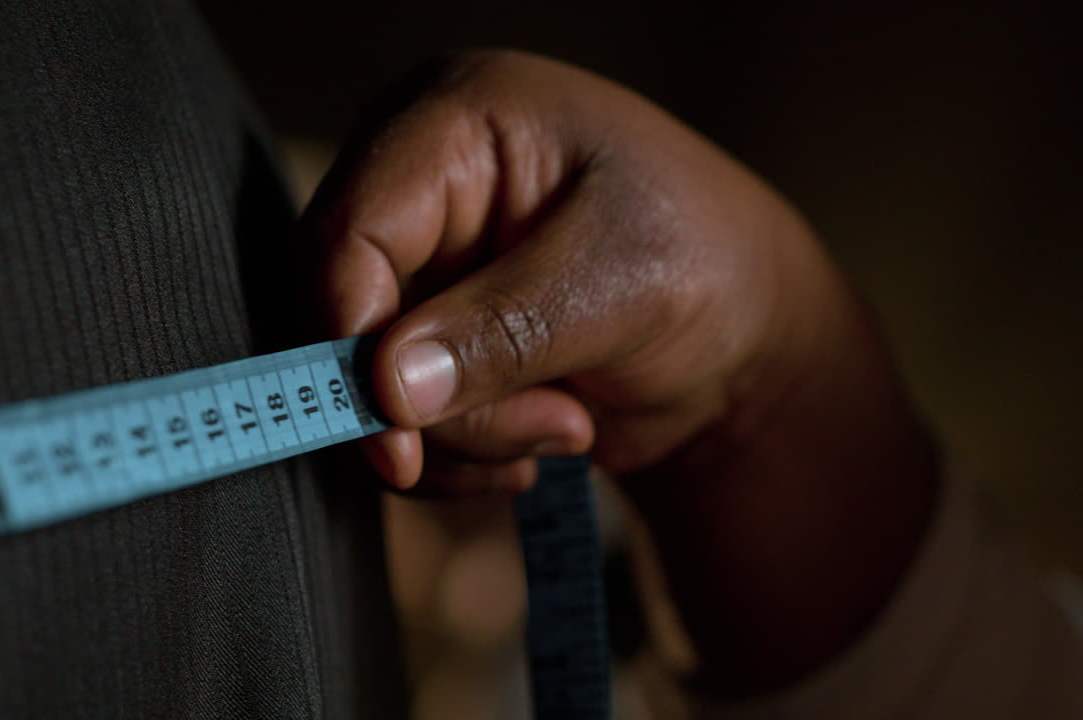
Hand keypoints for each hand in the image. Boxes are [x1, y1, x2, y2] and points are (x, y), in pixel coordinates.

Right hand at [307, 50, 936, 691]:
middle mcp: (421, 188)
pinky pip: (396, 418)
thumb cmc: (708, 264)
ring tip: (568, 423)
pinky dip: (460, 454)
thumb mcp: (621, 286)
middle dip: (435, 403)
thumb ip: (500, 332)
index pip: (352, 225)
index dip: (351, 334)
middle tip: (547, 428)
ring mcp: (423, 268)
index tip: (395, 434)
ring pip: (366, 382)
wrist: (744, 337)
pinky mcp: (430, 339)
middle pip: (345, 311)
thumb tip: (386, 388)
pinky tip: (543, 435)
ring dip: (465, 436)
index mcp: (458, 123)